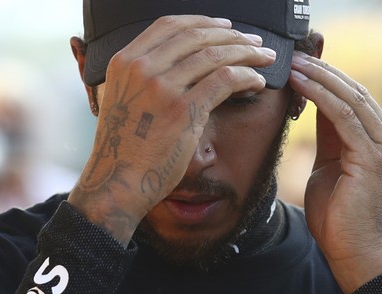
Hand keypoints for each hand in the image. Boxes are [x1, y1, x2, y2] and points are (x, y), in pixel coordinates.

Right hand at [70, 16, 276, 244]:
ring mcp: (161, 88)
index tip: (226, 27)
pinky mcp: (182, 111)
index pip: (169, 25)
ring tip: (264, 57)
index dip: (203, 22)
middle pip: (195, 37)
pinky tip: (256, 81)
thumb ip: (144, 76)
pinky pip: (224, 81)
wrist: (117, 182)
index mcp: (124, 61)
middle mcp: (141, 69)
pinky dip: (246, 76)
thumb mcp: (122, 98)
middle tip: (255, 41)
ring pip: (214, 56)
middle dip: (232, 36)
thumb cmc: (125, 146)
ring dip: (246, 53)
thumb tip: (185, 62)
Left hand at [289, 52, 381, 293]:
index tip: (301, 64)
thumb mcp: (329, 168)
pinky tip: (300, 85)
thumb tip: (315, 105)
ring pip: (351, 99)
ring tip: (292, 65)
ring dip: (319, 78)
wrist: (354, 255)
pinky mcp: (375, 158)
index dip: (329, 79)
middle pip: (357, 93)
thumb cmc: (338, 220)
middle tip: (293, 56)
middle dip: (323, 71)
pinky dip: (319, 97)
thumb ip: (329, 138)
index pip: (358, 100)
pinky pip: (344, 117)